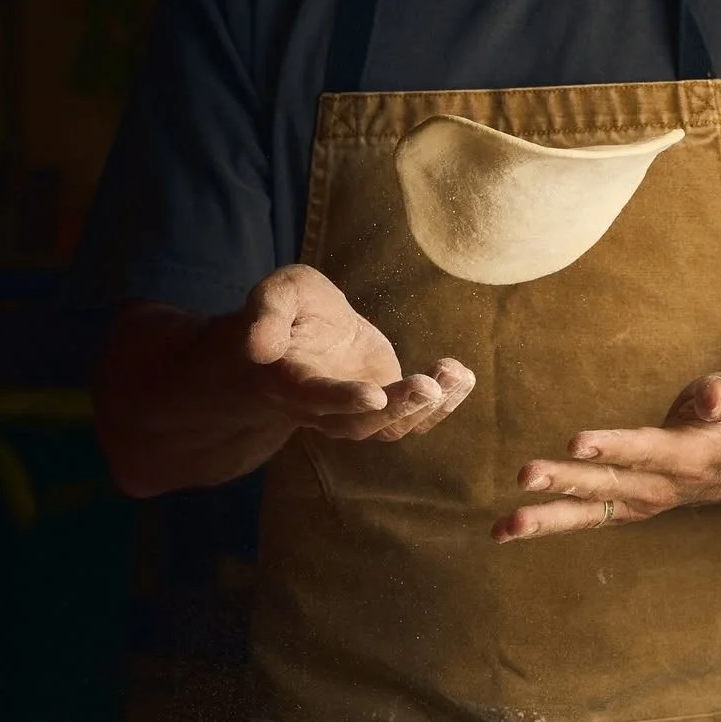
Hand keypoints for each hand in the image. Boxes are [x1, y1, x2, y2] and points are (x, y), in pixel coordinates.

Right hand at [242, 265, 474, 440]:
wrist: (302, 333)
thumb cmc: (289, 310)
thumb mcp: (278, 293)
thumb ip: (267, 314)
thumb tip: (258, 347)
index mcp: (288, 381)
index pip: (313, 397)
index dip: (342, 399)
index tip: (373, 394)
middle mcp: (320, 411)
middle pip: (357, 425)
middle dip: (398, 407)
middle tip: (430, 384)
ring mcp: (354, 414)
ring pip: (389, 428)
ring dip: (427, 408)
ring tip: (455, 374)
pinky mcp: (383, 406)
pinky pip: (412, 419)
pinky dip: (442, 404)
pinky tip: (462, 378)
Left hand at [492, 374, 720, 541]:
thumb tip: (710, 394)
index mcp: (686, 457)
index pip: (645, 451)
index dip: (613, 447)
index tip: (577, 443)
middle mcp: (658, 487)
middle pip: (607, 485)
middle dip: (566, 481)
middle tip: (526, 474)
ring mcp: (636, 504)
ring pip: (587, 512)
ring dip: (546, 517)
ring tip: (506, 524)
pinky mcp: (619, 509)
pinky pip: (581, 519)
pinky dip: (544, 525)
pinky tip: (504, 530)